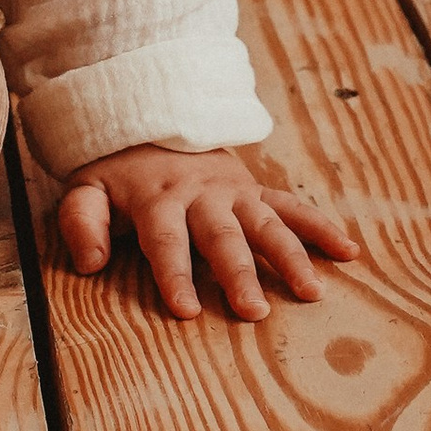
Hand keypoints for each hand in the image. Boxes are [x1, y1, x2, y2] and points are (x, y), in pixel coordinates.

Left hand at [57, 144, 357, 322]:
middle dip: (239, 273)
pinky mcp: (256, 190)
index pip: (166, 242)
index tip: (187, 310)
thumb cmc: (116, 173)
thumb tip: (90, 264)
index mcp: (158, 201)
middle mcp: (201, 197)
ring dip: (290, 256)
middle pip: (223, 238)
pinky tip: (348, 252)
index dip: (175, 275)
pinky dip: (321, 227)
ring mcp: (234, 192)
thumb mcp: (86, 190)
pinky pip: (292, 207)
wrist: (149, 119)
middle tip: (255, 311)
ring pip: (266, 224)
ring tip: (311, 291)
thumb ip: (82, 223)